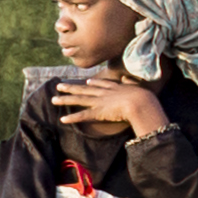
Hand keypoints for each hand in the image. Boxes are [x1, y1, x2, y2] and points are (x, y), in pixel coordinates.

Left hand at [53, 72, 168, 139]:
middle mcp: (104, 93)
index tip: (86, 80)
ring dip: (65, 100)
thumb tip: (129, 78)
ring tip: (53, 100)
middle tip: (59, 86)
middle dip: (71, 87)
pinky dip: (73, 118)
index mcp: (114, 87)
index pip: (100, 84)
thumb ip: (132, 83)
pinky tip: (62, 120)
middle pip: (84, 89)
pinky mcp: (98, 112)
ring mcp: (99, 102)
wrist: (141, 102)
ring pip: (79, 100)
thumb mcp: (138, 87)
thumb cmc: (144, 97)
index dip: (93, 82)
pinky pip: (83, 116)